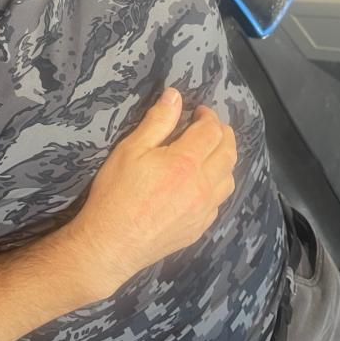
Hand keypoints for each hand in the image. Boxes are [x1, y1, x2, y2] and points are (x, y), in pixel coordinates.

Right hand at [65, 89, 236, 298]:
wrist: (110, 244)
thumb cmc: (115, 194)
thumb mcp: (130, 149)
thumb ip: (157, 121)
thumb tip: (174, 96)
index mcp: (185, 163)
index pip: (212, 131)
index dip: (209, 116)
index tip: (199, 112)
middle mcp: (202, 186)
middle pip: (228, 153)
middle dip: (223, 134)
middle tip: (210, 126)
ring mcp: (203, 211)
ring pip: (229, 179)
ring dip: (224, 160)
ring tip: (208, 153)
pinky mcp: (198, 229)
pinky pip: (218, 203)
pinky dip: (216, 187)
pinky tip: (201, 184)